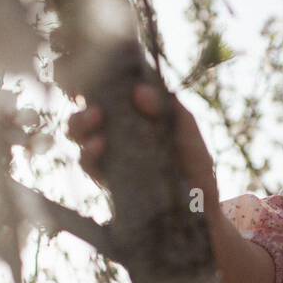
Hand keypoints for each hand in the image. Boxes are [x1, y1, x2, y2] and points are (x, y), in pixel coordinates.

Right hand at [67, 84, 219, 214]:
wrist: (202, 214)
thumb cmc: (197, 170)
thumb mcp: (188, 134)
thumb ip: (169, 109)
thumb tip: (140, 91)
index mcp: (137, 118)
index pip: (110, 94)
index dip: (94, 79)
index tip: (90, 67)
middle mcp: (120, 135)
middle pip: (87, 112)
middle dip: (85, 104)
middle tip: (97, 108)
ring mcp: (112, 158)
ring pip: (80, 136)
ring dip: (81, 125)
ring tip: (96, 124)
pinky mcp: (108, 182)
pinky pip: (88, 165)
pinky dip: (89, 155)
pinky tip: (99, 148)